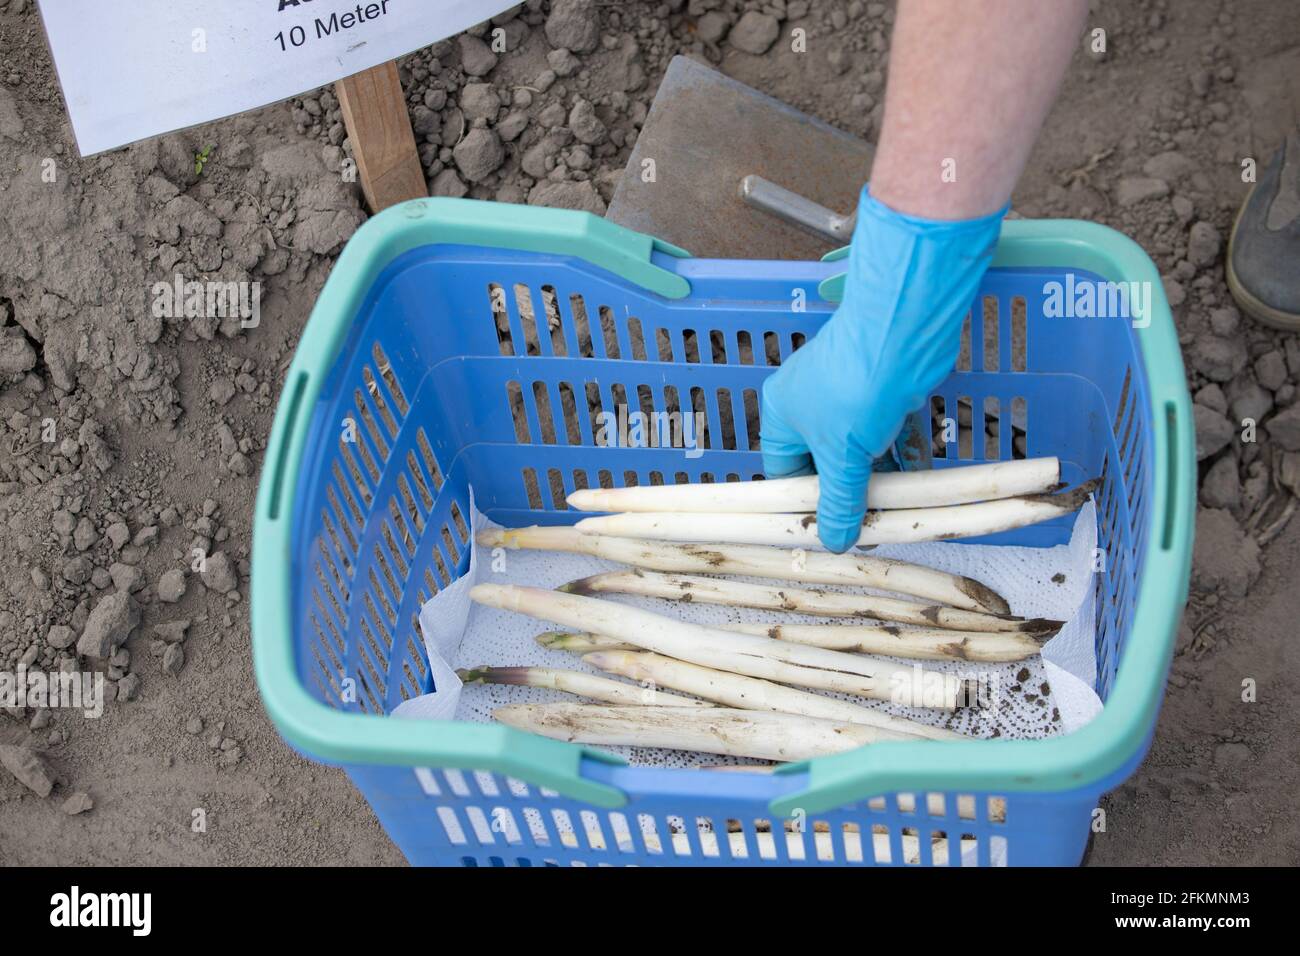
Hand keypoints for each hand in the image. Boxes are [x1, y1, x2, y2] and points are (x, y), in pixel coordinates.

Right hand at [760, 189, 1006, 551]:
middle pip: (826, 464)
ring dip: (880, 478)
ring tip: (896, 509)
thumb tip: (834, 542)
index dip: (804, 503)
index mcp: (782, 414)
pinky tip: (917, 480)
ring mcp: (850, 395)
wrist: (903, 328)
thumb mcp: (842, 455)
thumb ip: (838, 502)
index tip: (828, 528)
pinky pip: (890, 435)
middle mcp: (810, 403)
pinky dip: (902, 456)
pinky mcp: (885, 391)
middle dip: (849, 491)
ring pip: (862, 451)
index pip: (784, 472)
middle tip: (868, 523)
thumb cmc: (856, 386)